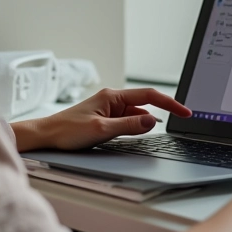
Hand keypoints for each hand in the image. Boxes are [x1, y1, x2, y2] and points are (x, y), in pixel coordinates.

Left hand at [13, 87, 190, 151]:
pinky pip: (128, 119)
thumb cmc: (68, 130)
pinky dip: (138, 124)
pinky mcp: (105, 117)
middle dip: (164, 110)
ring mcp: (109, 108)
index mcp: (113, 96)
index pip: (149, 96)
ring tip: (164, 127)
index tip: (184, 112)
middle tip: (182, 119)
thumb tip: (153, 120)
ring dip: (149, 119)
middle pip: (145, 102)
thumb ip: (129, 125)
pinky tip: (142, 131)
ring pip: (137, 112)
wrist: (47, 135)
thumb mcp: (102, 130)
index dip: (169, 103)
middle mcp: (112, 99)